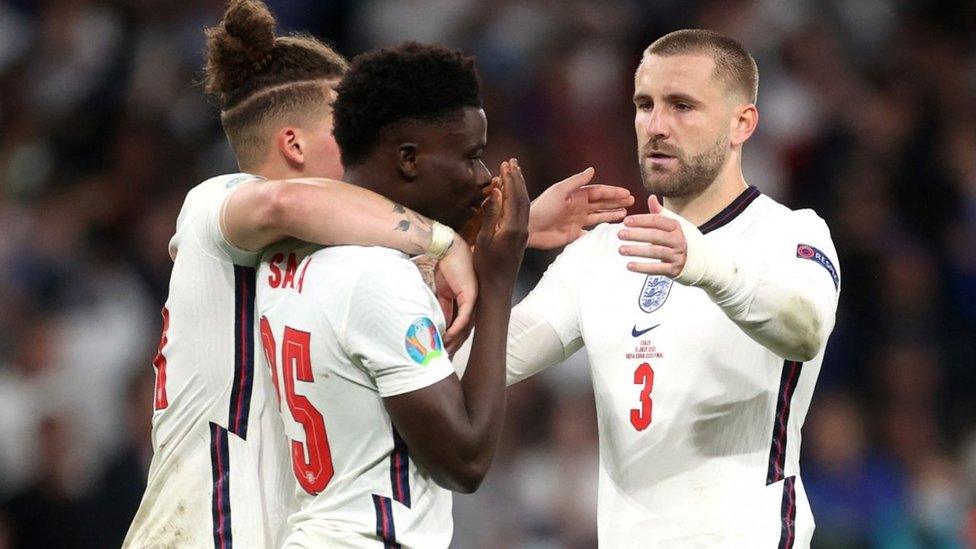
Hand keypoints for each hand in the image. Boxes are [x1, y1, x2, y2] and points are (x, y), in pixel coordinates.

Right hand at [435, 234, 476, 352]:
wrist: (449, 250)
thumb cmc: (447, 267)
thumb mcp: (443, 292)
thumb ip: (444, 307)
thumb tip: (441, 323)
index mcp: (469, 303)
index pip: (463, 327)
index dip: (454, 341)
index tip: (444, 351)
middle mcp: (475, 305)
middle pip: (465, 331)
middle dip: (454, 346)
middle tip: (444, 358)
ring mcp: (475, 301)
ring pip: (466, 327)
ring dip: (454, 341)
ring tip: (444, 351)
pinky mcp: (471, 296)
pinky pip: (464, 317)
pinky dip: (456, 328)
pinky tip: (448, 337)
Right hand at [474, 158, 529, 286]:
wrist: (496, 288)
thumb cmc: (485, 267)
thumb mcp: (484, 239)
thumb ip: (492, 215)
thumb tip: (497, 192)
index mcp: (512, 228)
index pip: (514, 197)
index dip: (510, 179)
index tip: (505, 165)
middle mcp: (521, 229)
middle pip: (523, 198)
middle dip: (517, 179)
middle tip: (511, 163)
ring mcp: (523, 234)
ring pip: (525, 205)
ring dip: (520, 187)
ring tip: (514, 173)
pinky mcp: (520, 239)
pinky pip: (522, 213)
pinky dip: (519, 199)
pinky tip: (513, 195)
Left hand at [527, 167, 633, 248]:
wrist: (530, 228)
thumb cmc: (543, 207)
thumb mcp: (560, 190)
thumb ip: (577, 181)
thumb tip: (592, 169)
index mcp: (576, 195)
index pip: (599, 192)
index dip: (613, 192)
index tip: (627, 193)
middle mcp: (579, 207)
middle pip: (602, 203)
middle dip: (616, 202)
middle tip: (632, 201)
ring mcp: (577, 220)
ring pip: (599, 216)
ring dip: (612, 214)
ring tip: (625, 214)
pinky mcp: (575, 234)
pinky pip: (591, 232)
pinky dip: (601, 231)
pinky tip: (610, 231)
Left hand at [617, 195, 687, 276]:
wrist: (704, 261)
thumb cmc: (684, 240)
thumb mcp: (675, 225)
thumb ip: (660, 213)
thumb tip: (651, 197)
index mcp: (677, 227)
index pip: (658, 221)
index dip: (641, 220)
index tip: (626, 221)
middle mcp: (678, 240)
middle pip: (655, 236)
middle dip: (636, 234)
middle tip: (620, 234)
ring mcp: (677, 256)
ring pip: (655, 252)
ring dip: (637, 251)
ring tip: (621, 250)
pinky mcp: (674, 270)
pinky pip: (657, 269)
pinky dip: (643, 268)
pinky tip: (630, 265)